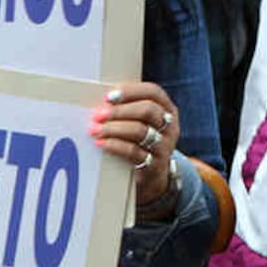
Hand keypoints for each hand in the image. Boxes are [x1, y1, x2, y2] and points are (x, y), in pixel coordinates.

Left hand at [90, 82, 180, 213]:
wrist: (152, 175)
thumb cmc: (141, 140)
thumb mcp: (142, 122)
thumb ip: (128, 108)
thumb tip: (101, 102)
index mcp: (168, 109)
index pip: (153, 92)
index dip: (130, 91)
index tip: (108, 97)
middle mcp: (170, 126)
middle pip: (147, 110)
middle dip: (120, 111)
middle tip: (98, 115)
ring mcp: (165, 146)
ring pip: (140, 131)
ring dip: (114, 128)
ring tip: (96, 129)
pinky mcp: (155, 165)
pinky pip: (134, 152)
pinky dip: (115, 145)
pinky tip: (101, 143)